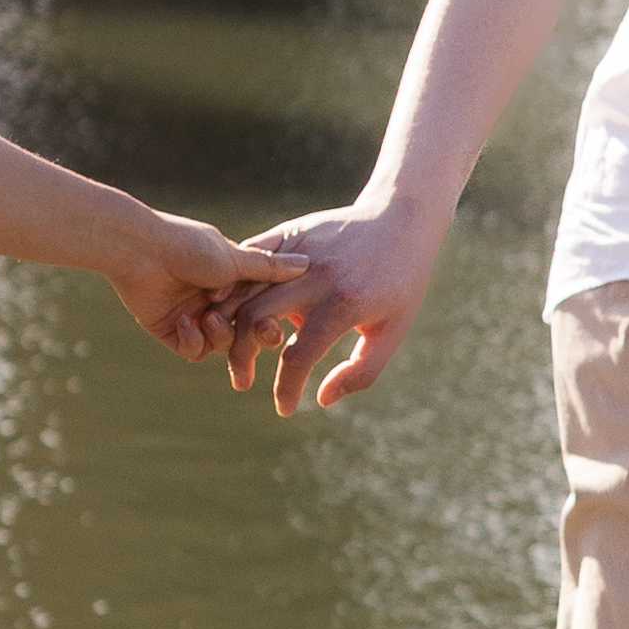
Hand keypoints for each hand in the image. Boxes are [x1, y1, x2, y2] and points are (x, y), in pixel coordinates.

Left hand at [101, 212, 315, 370]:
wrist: (142, 251)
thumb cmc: (190, 247)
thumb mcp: (235, 258)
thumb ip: (269, 268)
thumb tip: (306, 263)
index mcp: (231, 279)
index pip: (261, 306)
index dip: (271, 315)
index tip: (281, 321)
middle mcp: (215, 299)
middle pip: (244, 329)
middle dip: (254, 333)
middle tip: (264, 332)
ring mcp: (194, 316)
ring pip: (220, 343)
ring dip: (218, 334)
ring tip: (208, 319)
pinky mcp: (172, 331)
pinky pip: (193, 350)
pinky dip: (192, 340)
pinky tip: (183, 323)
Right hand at [234, 200, 437, 413]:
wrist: (403, 219)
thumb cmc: (401, 282)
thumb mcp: (393, 331)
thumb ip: (361, 371)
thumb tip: (320, 399)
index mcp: (343, 304)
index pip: (299, 355)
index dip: (286, 389)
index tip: (284, 409)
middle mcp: (316, 275)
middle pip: (256, 318)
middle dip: (240, 356)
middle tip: (242, 380)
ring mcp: (299, 250)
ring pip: (244, 287)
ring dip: (229, 321)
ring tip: (228, 346)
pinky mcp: (289, 232)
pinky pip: (249, 258)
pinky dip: (231, 282)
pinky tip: (226, 306)